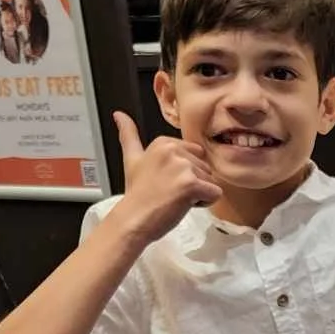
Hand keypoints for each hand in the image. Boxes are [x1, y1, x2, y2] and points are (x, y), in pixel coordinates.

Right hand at [112, 110, 219, 241]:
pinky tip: (183, 205)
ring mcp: (183, 167)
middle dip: (193, 183)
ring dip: (198, 194)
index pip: (196, 155)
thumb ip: (129, 135)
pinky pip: (215, 194)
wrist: (133, 219)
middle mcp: (174, 150)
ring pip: (211, 181)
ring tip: (175, 199)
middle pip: (205, 168)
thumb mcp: (132, 159)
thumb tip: (118, 114)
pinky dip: (204, 203)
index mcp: (164, 142)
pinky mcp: (192, 184)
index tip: (165, 181)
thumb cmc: (137, 194)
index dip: (185, 173)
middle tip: (169, 192)